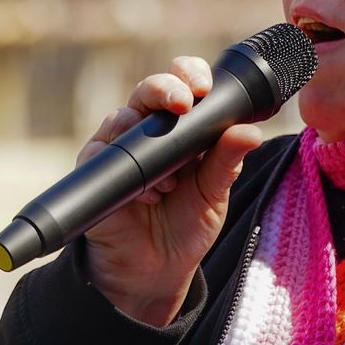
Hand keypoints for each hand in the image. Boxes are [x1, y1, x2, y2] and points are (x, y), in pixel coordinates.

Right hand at [78, 56, 262, 325]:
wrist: (157, 270)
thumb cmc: (186, 225)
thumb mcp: (213, 194)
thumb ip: (227, 161)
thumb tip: (251, 131)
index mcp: (180, 127)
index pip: (181, 84)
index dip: (189, 74)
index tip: (203, 85)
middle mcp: (146, 129)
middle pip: (148, 90)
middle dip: (165, 88)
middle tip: (182, 103)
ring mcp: (117, 147)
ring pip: (123, 117)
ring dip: (150, 142)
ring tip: (171, 184)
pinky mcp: (93, 170)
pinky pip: (101, 153)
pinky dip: (130, 172)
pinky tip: (149, 195)